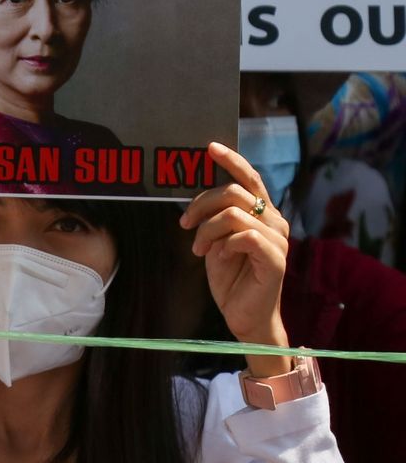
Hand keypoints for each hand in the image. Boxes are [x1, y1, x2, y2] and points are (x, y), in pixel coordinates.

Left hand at [183, 141, 289, 349]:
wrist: (243, 315)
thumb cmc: (230, 276)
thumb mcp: (215, 238)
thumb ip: (215, 215)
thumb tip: (199, 192)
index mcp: (261, 212)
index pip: (249, 178)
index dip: (231, 160)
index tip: (210, 147)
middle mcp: (274, 220)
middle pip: (233, 192)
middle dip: (200, 204)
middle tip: (185, 224)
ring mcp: (278, 239)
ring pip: (234, 214)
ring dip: (208, 230)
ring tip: (200, 249)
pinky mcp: (276, 258)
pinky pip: (245, 236)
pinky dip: (224, 244)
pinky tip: (219, 257)